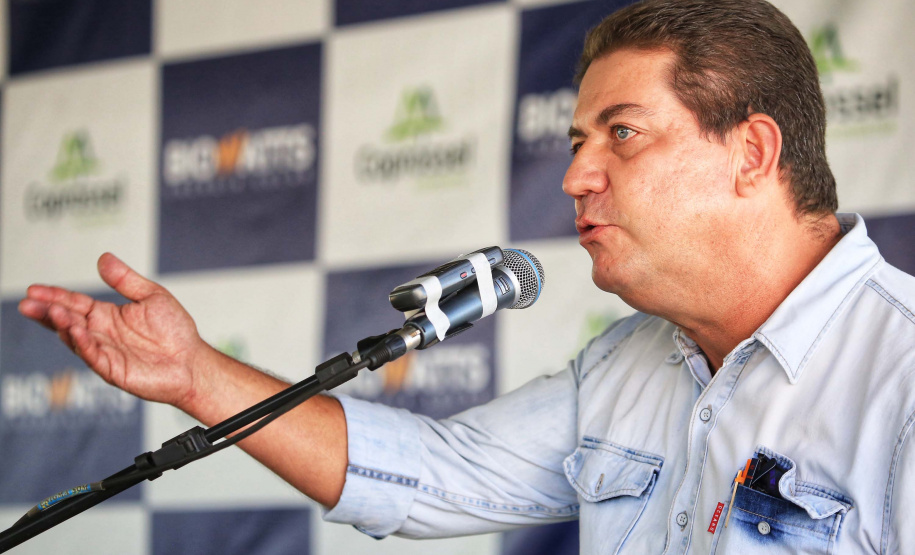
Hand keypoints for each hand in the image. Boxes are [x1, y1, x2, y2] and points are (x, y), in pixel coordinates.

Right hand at [18, 253, 207, 408]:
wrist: (192, 361)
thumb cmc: (175, 331)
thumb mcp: (152, 296)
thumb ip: (126, 280)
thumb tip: (103, 257)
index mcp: (107, 316)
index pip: (75, 303)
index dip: (55, 296)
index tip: (34, 289)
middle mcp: (102, 334)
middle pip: (67, 321)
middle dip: (47, 312)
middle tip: (28, 303)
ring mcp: (105, 353)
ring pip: (76, 339)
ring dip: (63, 326)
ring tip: (54, 312)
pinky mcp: (114, 370)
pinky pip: (94, 356)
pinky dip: (84, 344)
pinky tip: (77, 331)